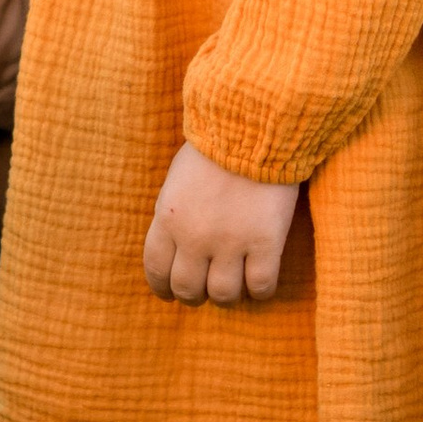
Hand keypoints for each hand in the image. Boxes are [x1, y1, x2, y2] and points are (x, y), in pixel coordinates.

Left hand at [144, 144, 300, 306]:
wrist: (255, 124)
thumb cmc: (216, 145)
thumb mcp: (177, 179)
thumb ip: (174, 214)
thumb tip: (175, 247)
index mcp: (168, 218)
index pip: (156, 269)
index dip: (162, 288)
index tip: (169, 293)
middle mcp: (194, 237)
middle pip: (187, 288)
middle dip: (193, 296)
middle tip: (204, 291)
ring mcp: (231, 241)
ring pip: (223, 294)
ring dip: (226, 297)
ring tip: (234, 288)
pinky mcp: (266, 242)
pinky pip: (261, 285)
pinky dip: (260, 292)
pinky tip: (260, 284)